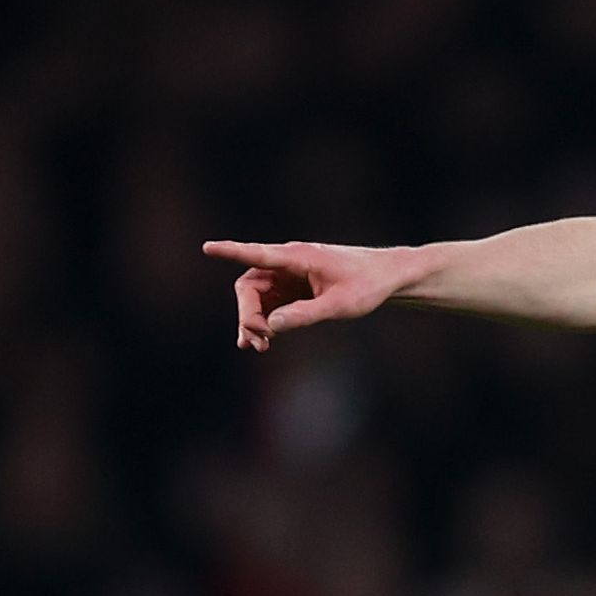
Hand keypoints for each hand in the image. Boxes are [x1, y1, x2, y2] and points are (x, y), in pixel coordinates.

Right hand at [204, 240, 406, 350]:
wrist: (387, 278)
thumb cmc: (367, 285)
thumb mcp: (338, 305)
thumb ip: (304, 315)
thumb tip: (270, 326)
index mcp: (298, 257)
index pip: (257, 254)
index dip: (231, 252)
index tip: (208, 248)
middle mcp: (288, 262)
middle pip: (249, 286)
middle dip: (247, 314)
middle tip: (258, 341)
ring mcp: (290, 275)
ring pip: (257, 297)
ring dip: (253, 321)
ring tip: (259, 347)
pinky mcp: (294, 287)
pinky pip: (270, 304)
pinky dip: (264, 322)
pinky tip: (261, 342)